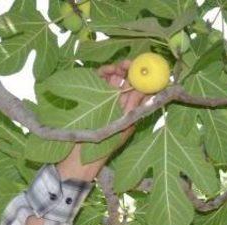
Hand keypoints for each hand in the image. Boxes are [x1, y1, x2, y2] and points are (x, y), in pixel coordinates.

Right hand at [57, 61, 146, 181]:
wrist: (79, 158)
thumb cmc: (103, 147)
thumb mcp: (122, 128)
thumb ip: (134, 109)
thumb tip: (147, 90)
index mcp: (131, 111)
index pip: (142, 89)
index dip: (145, 77)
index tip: (145, 69)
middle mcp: (120, 104)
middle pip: (128, 80)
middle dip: (130, 69)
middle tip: (127, 64)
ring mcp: (106, 100)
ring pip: (114, 79)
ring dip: (116, 69)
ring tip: (114, 68)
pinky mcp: (91, 97)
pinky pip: (98, 81)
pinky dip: (102, 73)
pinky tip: (103, 71)